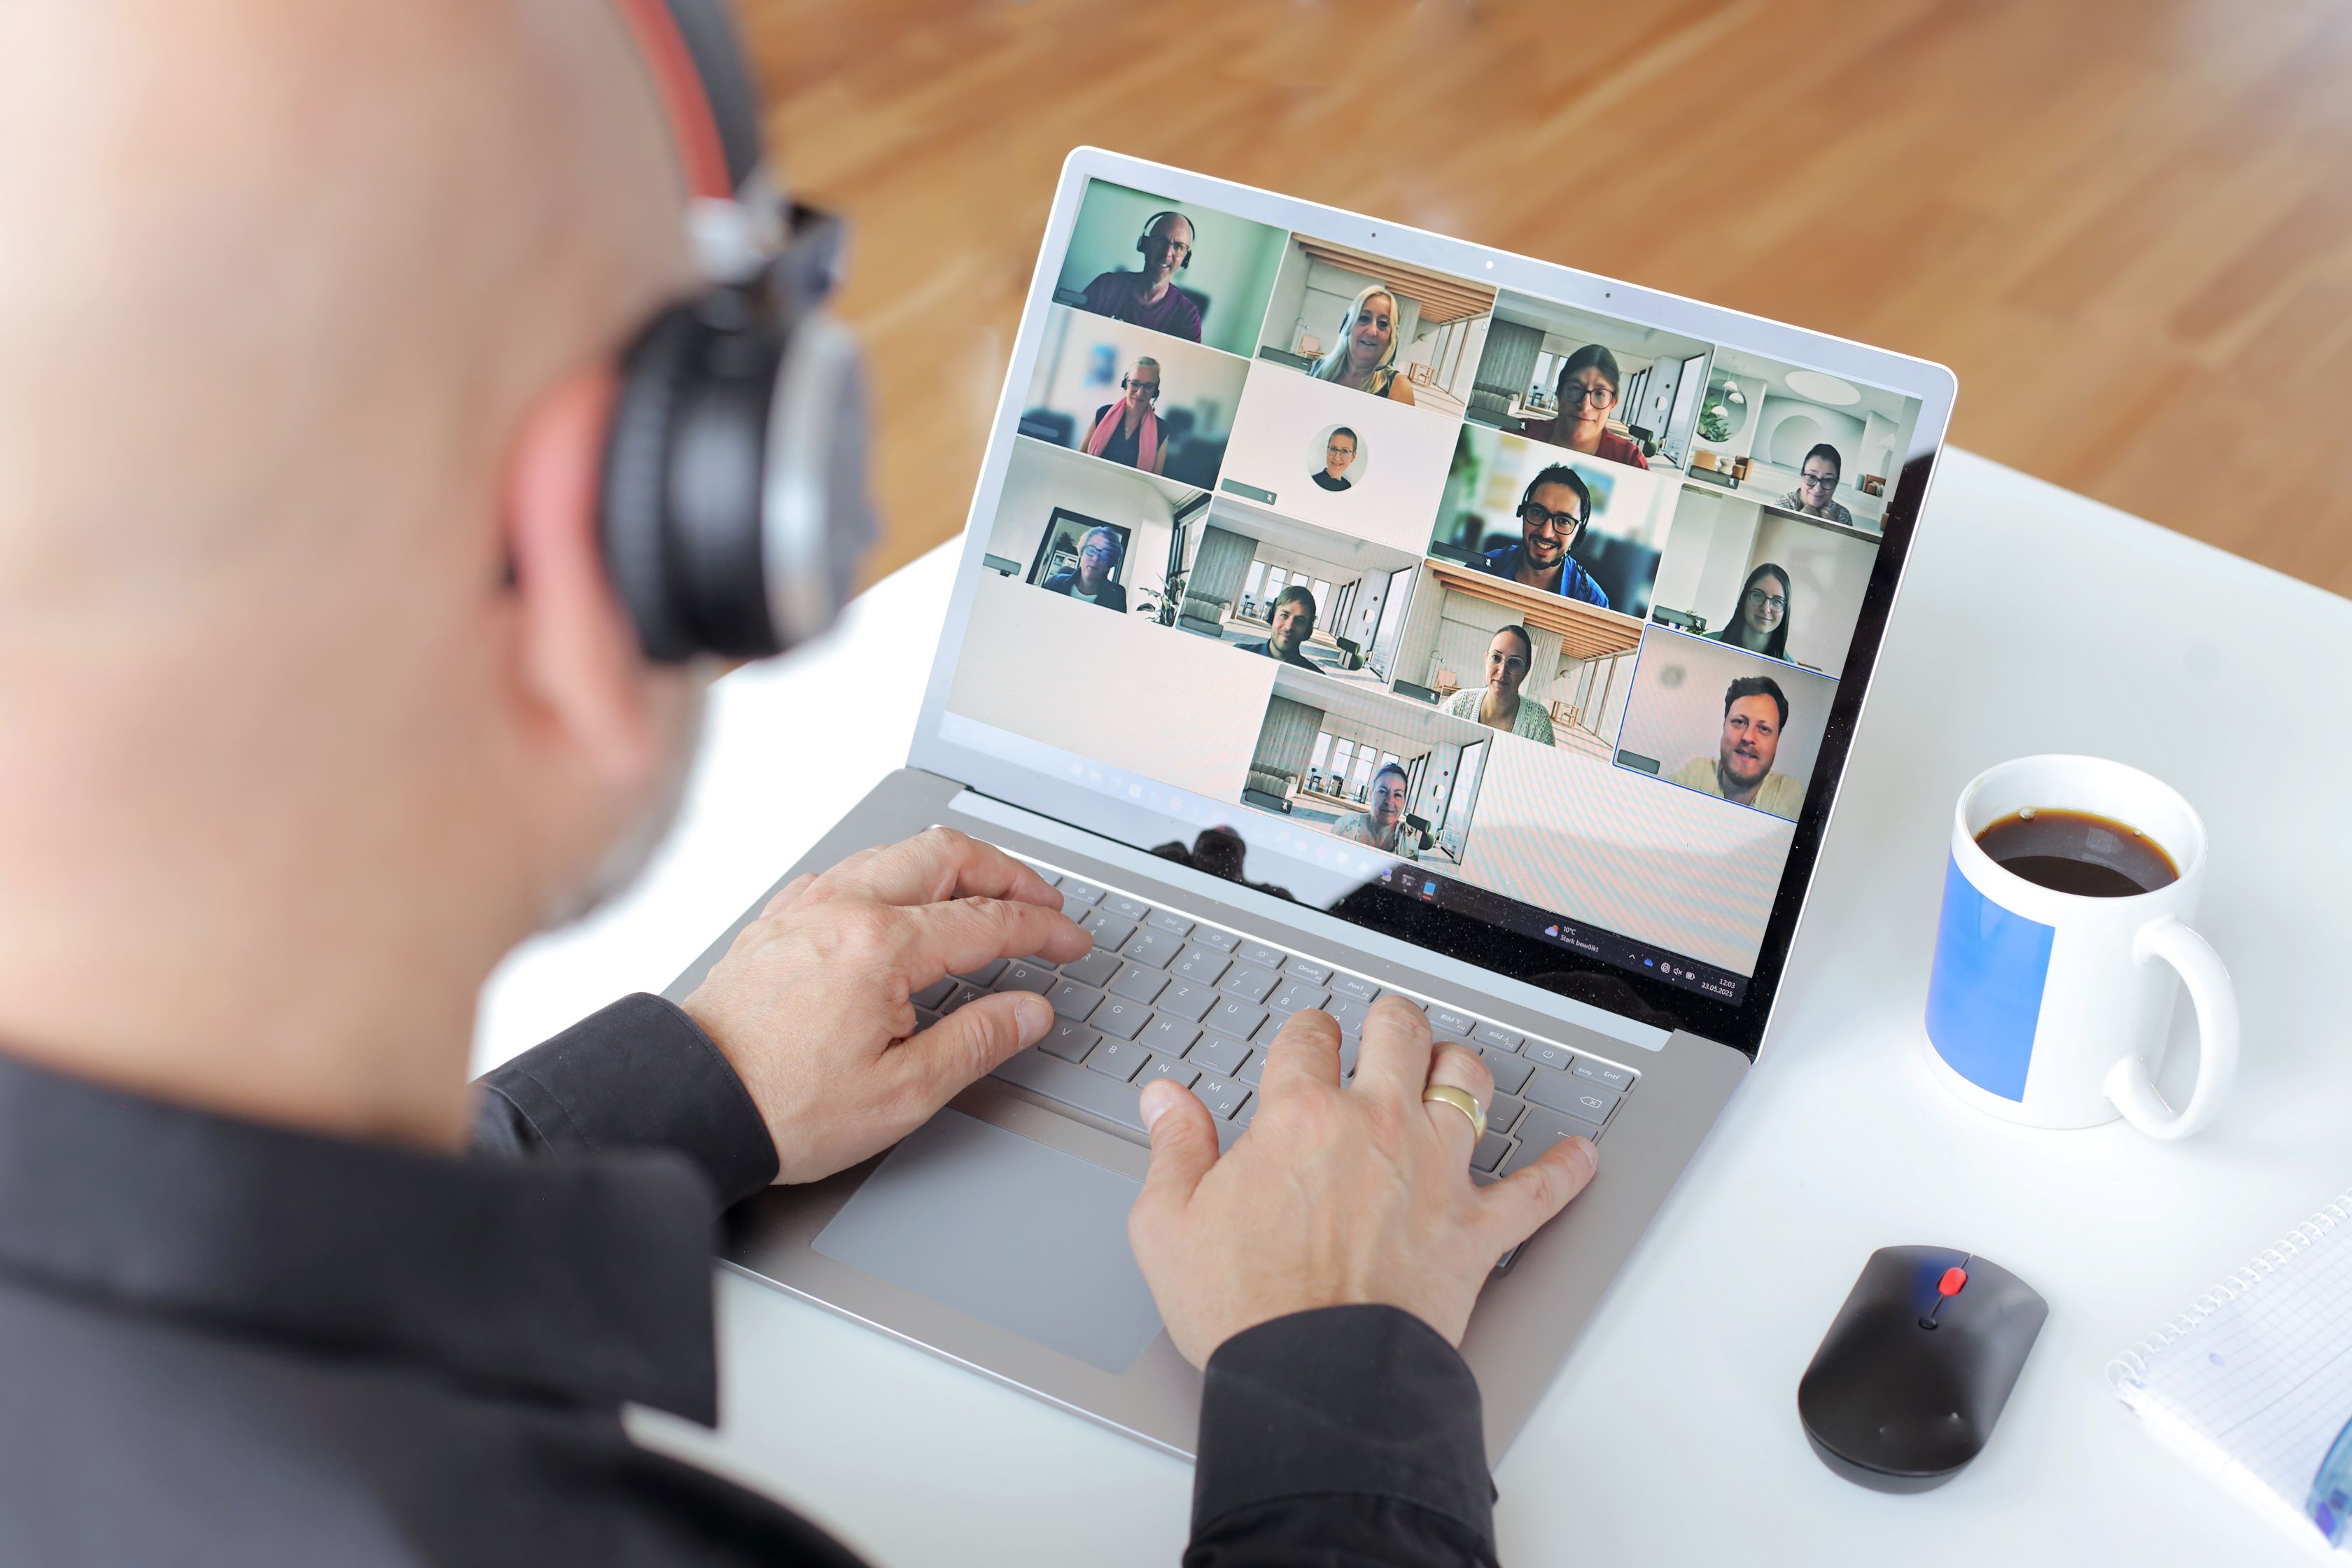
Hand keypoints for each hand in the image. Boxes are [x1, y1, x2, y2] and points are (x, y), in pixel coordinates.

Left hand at [681, 827, 1088, 1183]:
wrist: (690, 1106)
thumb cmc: (781, 1106)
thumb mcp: (901, 1092)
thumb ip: (977, 1042)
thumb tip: (1029, 1012)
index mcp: (881, 947)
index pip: (988, 921)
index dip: (1043, 930)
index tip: (1070, 943)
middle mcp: (842, 908)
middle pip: (946, 855)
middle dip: (1006, 873)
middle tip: (1040, 902)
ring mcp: (804, 908)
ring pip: (895, 853)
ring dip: (950, 866)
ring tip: (982, 895)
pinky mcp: (776, 921)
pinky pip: (848, 872)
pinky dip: (892, 876)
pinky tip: (899, 904)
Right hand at [1128, 996, 1597, 1365]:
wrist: (1317, 1381)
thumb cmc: (1245, 1311)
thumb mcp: (1170, 1225)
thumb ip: (1174, 1149)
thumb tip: (1166, 1099)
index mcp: (1300, 1116)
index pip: (1307, 1036)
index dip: (1306, 1032)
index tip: (1306, 1041)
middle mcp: (1377, 1125)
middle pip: (1399, 1033)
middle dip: (1390, 1022)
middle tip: (1386, 1028)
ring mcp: (1436, 1171)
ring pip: (1469, 1082)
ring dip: (1460, 1067)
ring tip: (1452, 1066)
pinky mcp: (1477, 1228)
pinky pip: (1539, 1188)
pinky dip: (1566, 1169)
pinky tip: (1581, 1154)